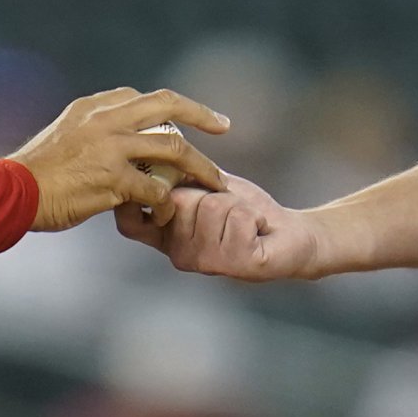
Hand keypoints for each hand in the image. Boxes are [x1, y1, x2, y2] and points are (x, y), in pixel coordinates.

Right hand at [12, 89, 229, 231]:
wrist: (9, 191)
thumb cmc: (33, 172)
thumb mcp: (61, 135)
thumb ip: (89, 132)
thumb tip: (110, 139)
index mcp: (92, 107)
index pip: (141, 97)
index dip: (169, 107)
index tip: (186, 117)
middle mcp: (105, 120)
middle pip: (167, 106)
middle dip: (201, 114)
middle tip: (224, 125)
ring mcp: (111, 148)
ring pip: (173, 147)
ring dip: (200, 166)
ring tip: (215, 181)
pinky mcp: (113, 179)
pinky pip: (157, 188)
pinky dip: (168, 202)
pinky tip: (170, 212)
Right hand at [116, 172, 330, 281]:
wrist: (288, 233)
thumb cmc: (243, 210)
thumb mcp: (204, 187)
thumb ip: (178, 176)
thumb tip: (154, 152)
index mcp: (165, 238)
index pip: (128, 223)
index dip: (134, 198)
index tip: (153, 182)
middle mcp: (179, 255)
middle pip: (178, 200)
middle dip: (209, 192)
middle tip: (225, 208)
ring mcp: (206, 263)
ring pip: (210, 207)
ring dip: (235, 204)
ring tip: (243, 220)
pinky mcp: (235, 264)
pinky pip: (237, 217)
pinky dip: (253, 214)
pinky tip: (257, 231)